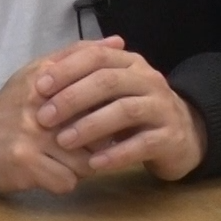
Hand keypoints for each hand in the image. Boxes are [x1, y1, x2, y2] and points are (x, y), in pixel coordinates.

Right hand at [0, 38, 128, 194]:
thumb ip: (76, 57)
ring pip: (87, 161)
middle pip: (98, 131)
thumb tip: (119, 42)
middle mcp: (39, 106)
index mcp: (45, 79)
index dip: (109, 110)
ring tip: (67, 158)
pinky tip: (51, 172)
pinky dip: (63, 181)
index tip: (108, 117)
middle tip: (89, 143)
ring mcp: (32, 136)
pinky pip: (67, 182)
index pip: (98, 91)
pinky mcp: (25, 164)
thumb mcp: (38, 73)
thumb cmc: (10, 106)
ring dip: (83, 165)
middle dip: (99, 142)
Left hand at [32, 35, 208, 180]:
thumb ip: (79, 76)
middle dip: (72, 98)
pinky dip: (116, 154)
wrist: (181, 135)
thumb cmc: (133, 109)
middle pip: (108, 81)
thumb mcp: (109, 90)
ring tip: (64, 141)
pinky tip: (93, 164)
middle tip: (44, 117)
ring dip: (90, 126)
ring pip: (125, 111)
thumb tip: (40, 70)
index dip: (66, 69)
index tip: (38, 87)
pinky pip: (142, 144)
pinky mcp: (171, 137)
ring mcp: (163, 107)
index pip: (95, 56)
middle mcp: (149, 79)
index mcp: (129, 62)